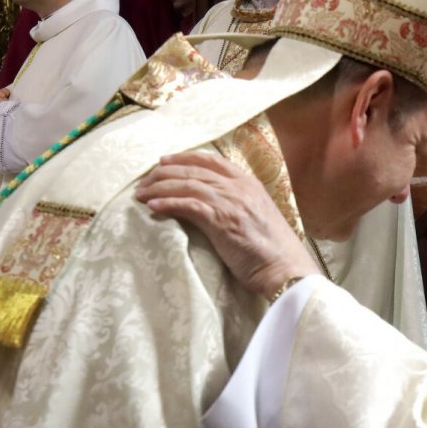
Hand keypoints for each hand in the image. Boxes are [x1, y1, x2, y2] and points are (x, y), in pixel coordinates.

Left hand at [135, 151, 318, 299]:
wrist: (285, 269)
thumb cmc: (272, 251)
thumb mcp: (255, 217)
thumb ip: (235, 204)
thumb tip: (209, 206)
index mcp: (249, 183)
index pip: (211, 160)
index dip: (184, 158)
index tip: (164, 162)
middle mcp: (239, 186)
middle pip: (193, 170)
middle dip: (164, 173)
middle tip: (144, 181)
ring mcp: (231, 201)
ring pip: (187, 184)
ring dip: (159, 188)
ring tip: (141, 195)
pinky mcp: (222, 219)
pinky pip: (188, 205)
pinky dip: (167, 204)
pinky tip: (153, 208)